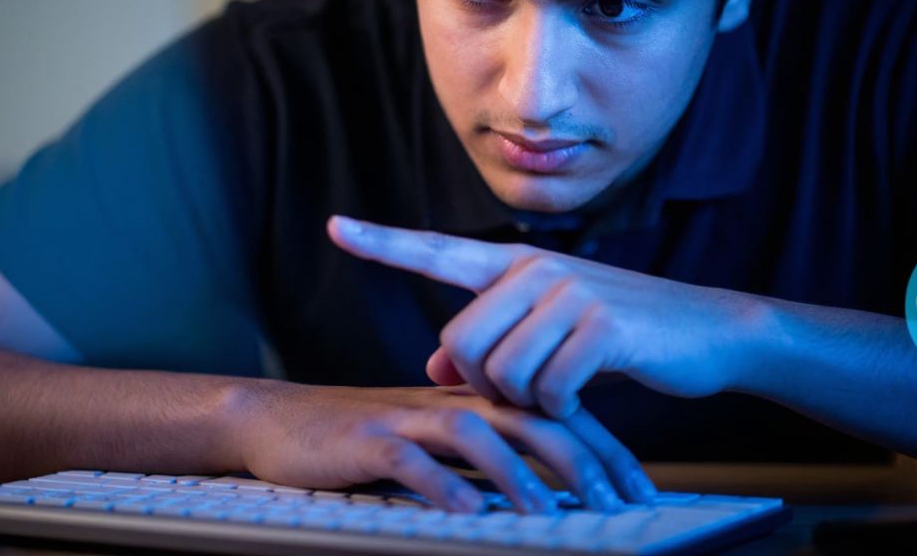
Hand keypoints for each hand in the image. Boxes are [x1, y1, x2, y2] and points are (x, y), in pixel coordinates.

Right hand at [235, 380, 656, 512]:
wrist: (276, 421)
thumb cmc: (359, 440)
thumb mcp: (430, 446)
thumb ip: (480, 459)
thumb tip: (542, 495)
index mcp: (472, 403)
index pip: (551, 418)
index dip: (601, 451)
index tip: (641, 490)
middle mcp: (449, 403)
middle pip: (530, 419)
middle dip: (581, 460)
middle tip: (619, 503)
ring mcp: (407, 418)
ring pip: (477, 434)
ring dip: (518, 474)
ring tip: (550, 514)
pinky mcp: (366, 439)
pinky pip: (411, 460)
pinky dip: (442, 484)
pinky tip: (467, 511)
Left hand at [326, 215, 765, 418]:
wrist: (709, 331)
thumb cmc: (623, 339)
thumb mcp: (551, 338)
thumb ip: (490, 349)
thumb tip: (431, 372)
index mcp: (519, 266)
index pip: (439, 252)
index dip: (384, 244)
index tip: (335, 226)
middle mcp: (537, 269)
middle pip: (459, 345)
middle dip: (482, 387)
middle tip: (523, 393)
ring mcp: (570, 293)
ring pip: (500, 373)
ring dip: (526, 402)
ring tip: (561, 391)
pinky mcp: (601, 326)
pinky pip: (548, 390)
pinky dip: (562, 410)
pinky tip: (585, 395)